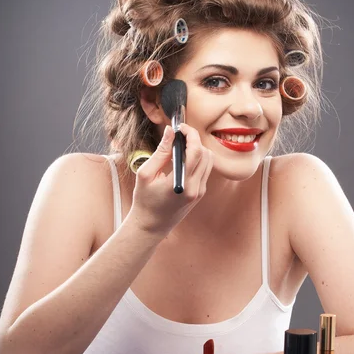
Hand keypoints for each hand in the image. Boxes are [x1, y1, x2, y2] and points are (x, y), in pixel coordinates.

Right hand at [130, 123, 213, 237]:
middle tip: (179, 136)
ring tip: (179, 148)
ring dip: (197, 150)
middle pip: (206, 154)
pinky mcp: (200, 193)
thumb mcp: (146, 174)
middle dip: (194, 140)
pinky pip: (205, 170)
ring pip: (209, 161)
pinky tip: (182, 160)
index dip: (191, 134)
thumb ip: (160, 152)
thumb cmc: (144, 201)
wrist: (151, 226)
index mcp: (182, 183)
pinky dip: (197, 160)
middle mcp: (195, 188)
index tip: (180, 127)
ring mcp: (200, 191)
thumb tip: (170, 132)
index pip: (196, 152)